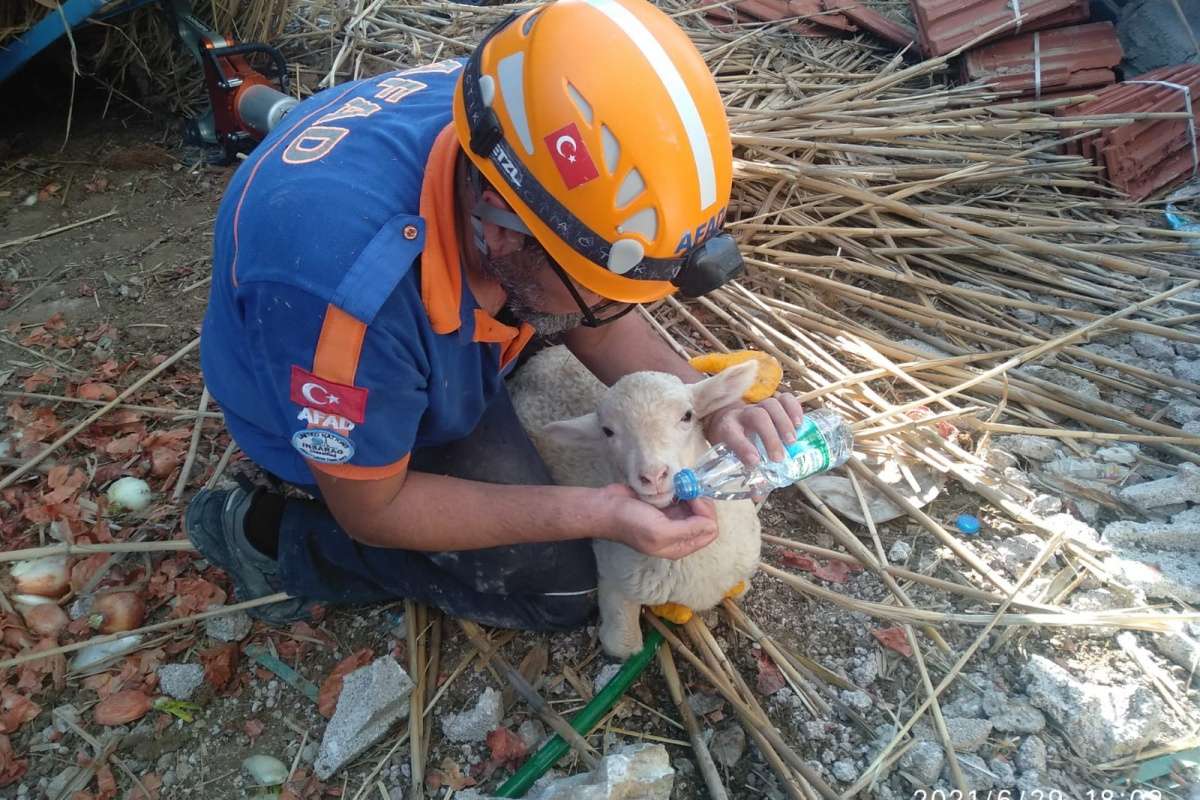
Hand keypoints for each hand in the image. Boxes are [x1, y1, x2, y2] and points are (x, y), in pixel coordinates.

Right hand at [601, 485, 717, 558]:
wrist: (606, 508)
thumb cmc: (630, 522)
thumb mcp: (660, 531)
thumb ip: (689, 530)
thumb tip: (712, 525)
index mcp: (679, 546)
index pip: (709, 532)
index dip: (706, 514)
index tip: (692, 499)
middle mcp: (679, 534)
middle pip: (705, 518)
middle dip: (701, 502)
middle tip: (688, 490)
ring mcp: (672, 518)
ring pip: (696, 506)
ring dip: (692, 494)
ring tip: (681, 486)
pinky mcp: (665, 504)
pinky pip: (684, 497)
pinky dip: (683, 489)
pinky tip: (675, 484)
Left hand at [705, 394, 803, 466]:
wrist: (728, 416)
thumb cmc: (732, 441)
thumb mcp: (731, 456)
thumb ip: (745, 474)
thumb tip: (758, 496)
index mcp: (728, 429)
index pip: (733, 435)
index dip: (743, 448)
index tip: (755, 462)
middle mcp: (742, 414)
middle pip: (758, 417)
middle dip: (770, 437)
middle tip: (778, 458)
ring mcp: (758, 405)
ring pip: (772, 406)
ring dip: (784, 423)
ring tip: (792, 441)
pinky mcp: (772, 401)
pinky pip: (785, 398)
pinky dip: (795, 408)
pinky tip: (800, 424)